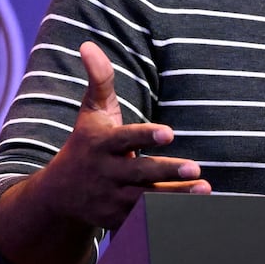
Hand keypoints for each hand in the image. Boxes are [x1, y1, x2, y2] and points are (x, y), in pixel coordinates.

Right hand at [34, 41, 210, 231]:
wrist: (60, 195)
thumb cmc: (86, 144)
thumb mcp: (91, 112)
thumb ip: (99, 80)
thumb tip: (88, 44)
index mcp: (102, 144)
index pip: (125, 139)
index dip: (146, 136)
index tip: (169, 132)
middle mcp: (107, 172)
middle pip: (140, 172)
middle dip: (167, 170)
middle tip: (195, 166)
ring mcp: (113, 198)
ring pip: (147, 198)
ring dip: (177, 195)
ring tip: (204, 188)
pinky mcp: (120, 219)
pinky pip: (146, 219)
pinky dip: (166, 216)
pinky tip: (195, 210)